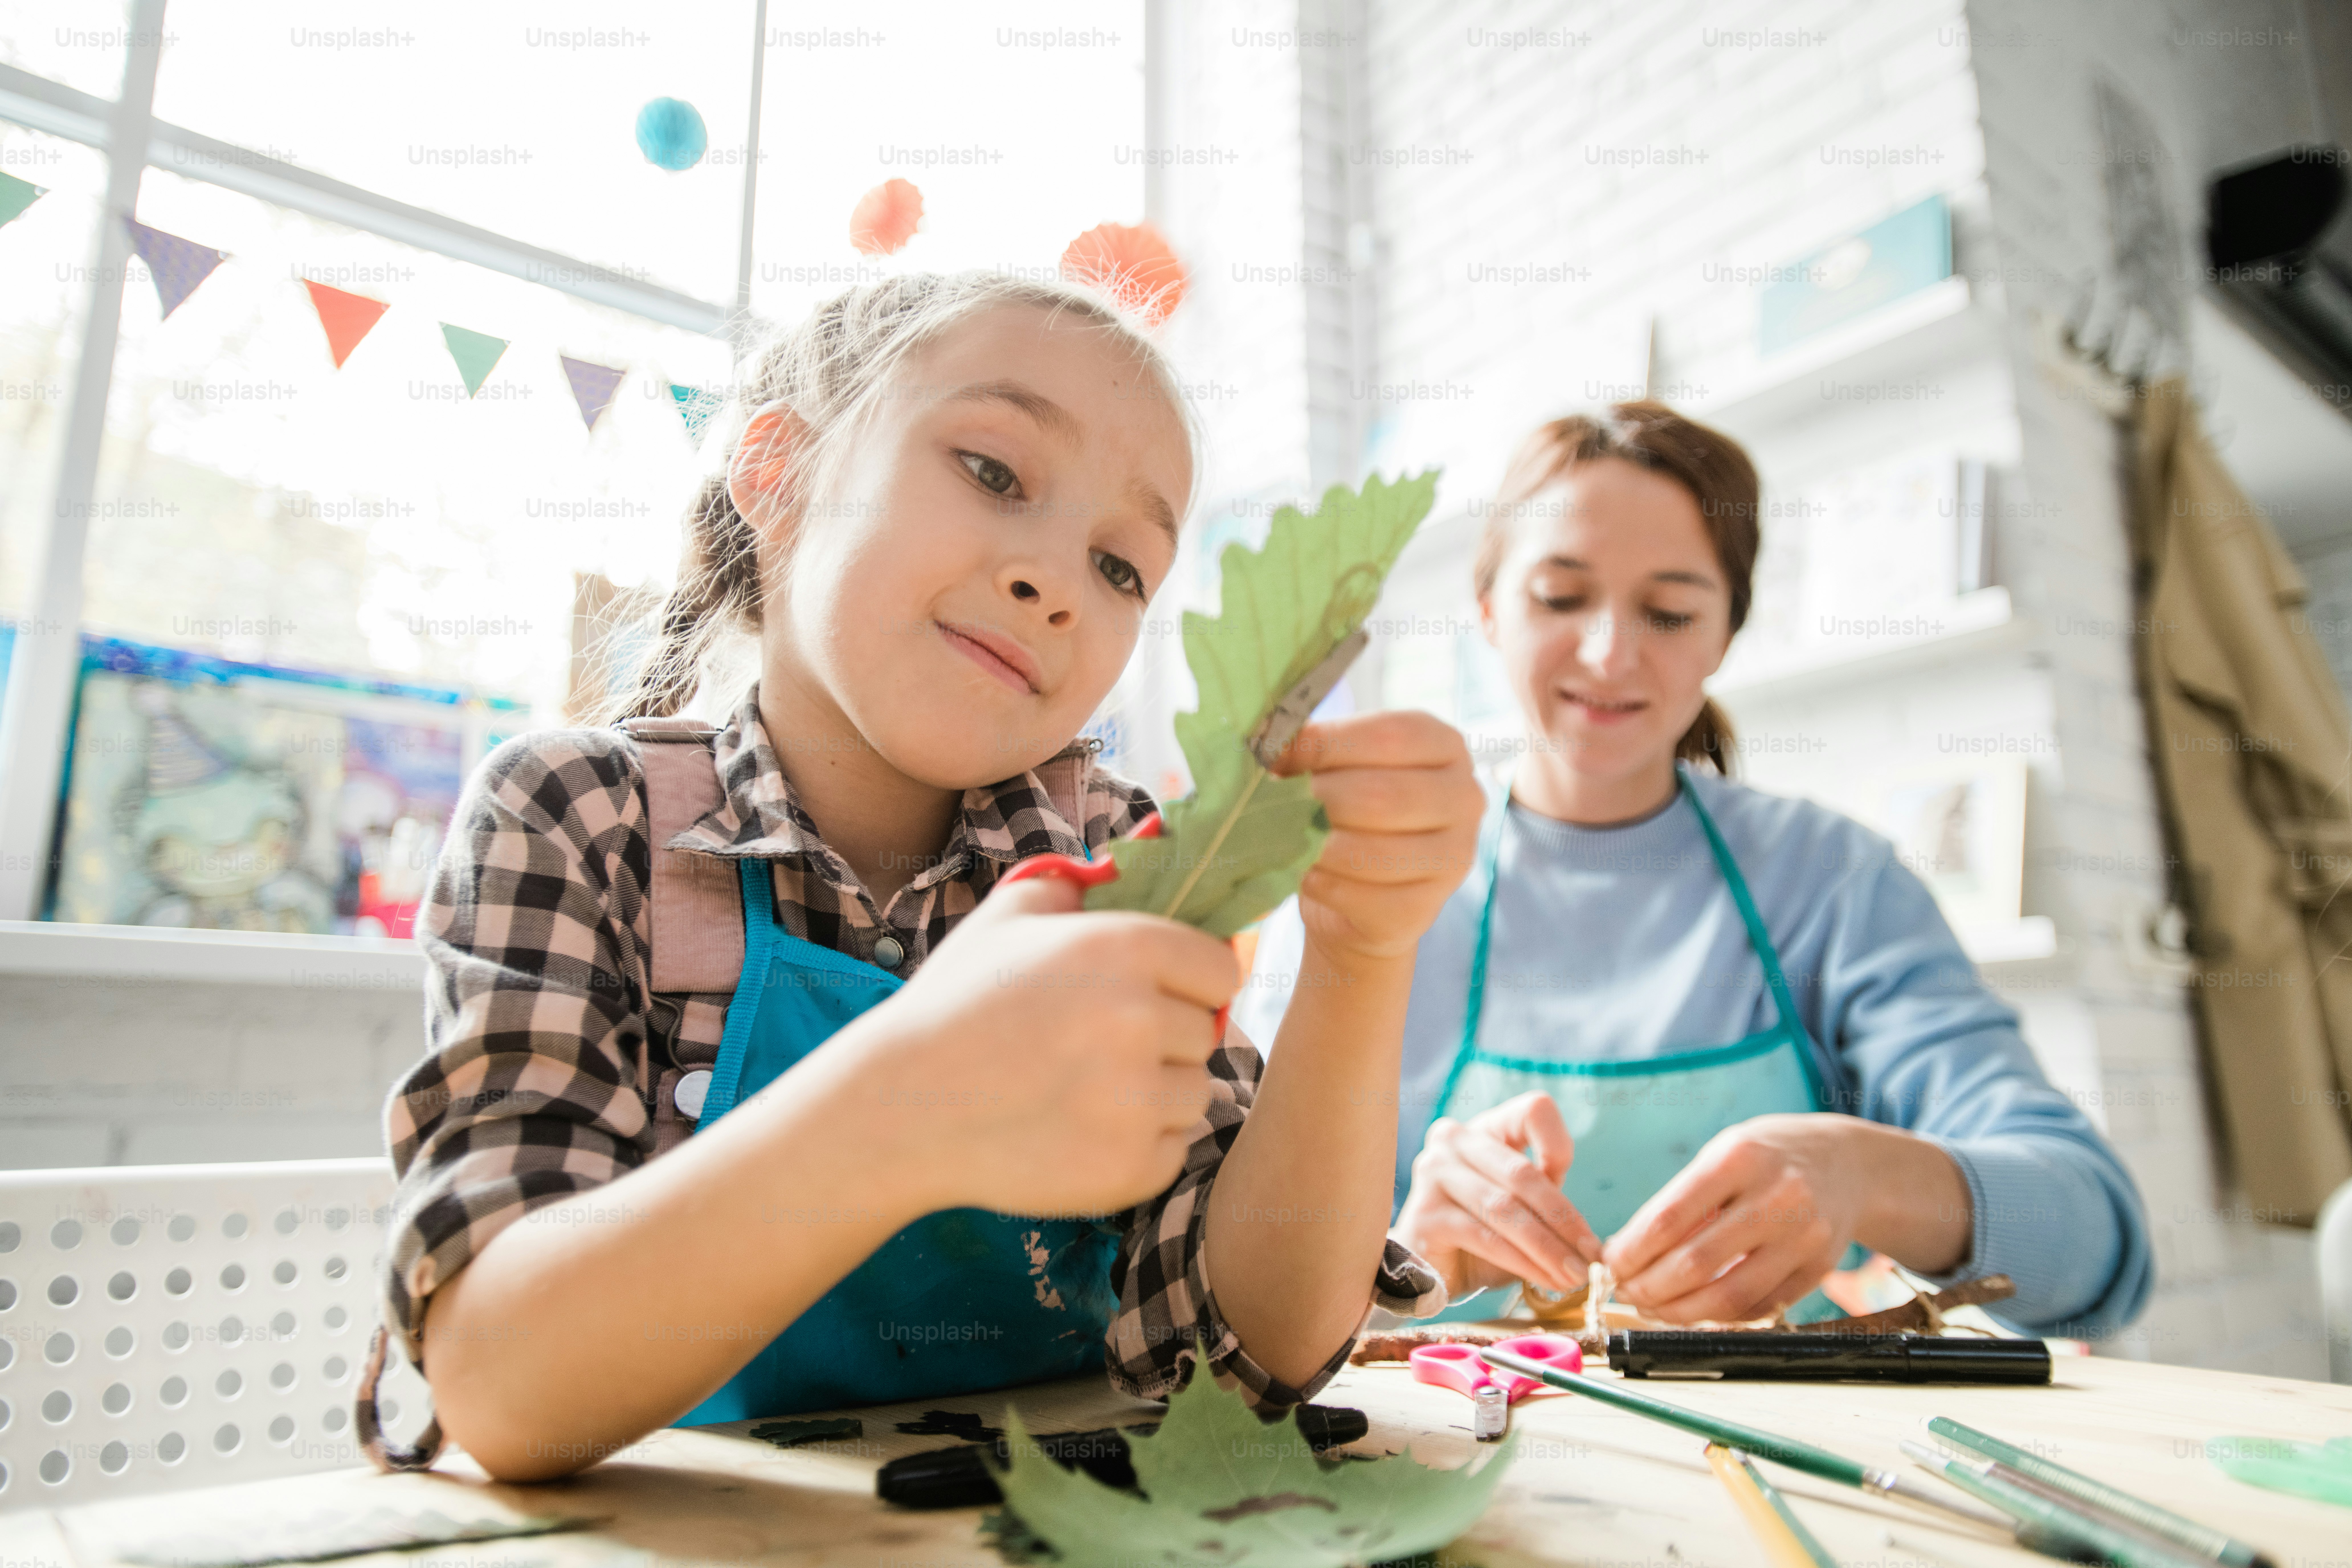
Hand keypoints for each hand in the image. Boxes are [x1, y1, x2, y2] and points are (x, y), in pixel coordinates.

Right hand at [834, 873, 1239, 1219]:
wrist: (900, 1108)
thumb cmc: (954, 1006)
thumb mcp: (1007, 917)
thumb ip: (1079, 886)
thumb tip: (1136, 867)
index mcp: (1124, 949)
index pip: (1221, 969)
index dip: (1190, 982)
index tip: (1155, 994)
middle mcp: (1139, 1020)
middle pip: (1208, 1032)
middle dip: (1166, 1038)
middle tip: (1096, 1045)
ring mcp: (1136, 1101)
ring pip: (1196, 1093)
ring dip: (1155, 1092)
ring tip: (1082, 1088)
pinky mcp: (1130, 1168)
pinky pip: (1173, 1150)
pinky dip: (1138, 1146)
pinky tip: (1077, 1129)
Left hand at [1272, 711, 1482, 962]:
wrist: (1354, 900)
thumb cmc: (1344, 816)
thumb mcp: (1335, 770)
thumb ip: (1310, 749)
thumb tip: (1267, 742)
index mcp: (1444, 745)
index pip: (1390, 734)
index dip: (1325, 743)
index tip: (1277, 754)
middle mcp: (1464, 797)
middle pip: (1381, 795)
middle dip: (1316, 800)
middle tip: (1274, 805)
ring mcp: (1453, 857)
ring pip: (1373, 852)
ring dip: (1315, 846)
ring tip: (1283, 839)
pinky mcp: (1425, 910)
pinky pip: (1364, 898)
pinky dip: (1323, 886)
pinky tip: (1305, 876)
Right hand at [1391, 1091, 1602, 1298]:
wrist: (1428, 1268)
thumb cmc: (1480, 1234)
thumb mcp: (1520, 1207)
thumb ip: (1547, 1200)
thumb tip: (1593, 1241)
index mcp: (1484, 1128)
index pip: (1532, 1111)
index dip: (1559, 1144)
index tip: (1573, 1184)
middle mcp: (1452, 1140)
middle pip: (1522, 1172)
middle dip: (1564, 1220)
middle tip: (1592, 1256)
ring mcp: (1434, 1174)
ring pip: (1506, 1208)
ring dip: (1548, 1248)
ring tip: (1575, 1275)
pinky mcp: (1426, 1215)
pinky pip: (1486, 1238)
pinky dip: (1523, 1263)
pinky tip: (1545, 1279)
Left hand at [1602, 1113, 1970, 1321]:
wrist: (1848, 1162)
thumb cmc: (1767, 1157)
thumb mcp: (1722, 1155)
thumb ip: (1680, 1200)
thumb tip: (1626, 1251)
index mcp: (1739, 1159)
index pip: (1670, 1217)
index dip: (1631, 1250)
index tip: (1608, 1264)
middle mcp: (1777, 1197)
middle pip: (1696, 1262)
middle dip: (1648, 1287)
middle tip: (1624, 1291)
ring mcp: (1803, 1236)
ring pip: (1728, 1296)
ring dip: (1679, 1311)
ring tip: (1652, 1307)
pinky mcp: (1819, 1268)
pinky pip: (1759, 1307)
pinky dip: (1719, 1316)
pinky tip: (1694, 1310)